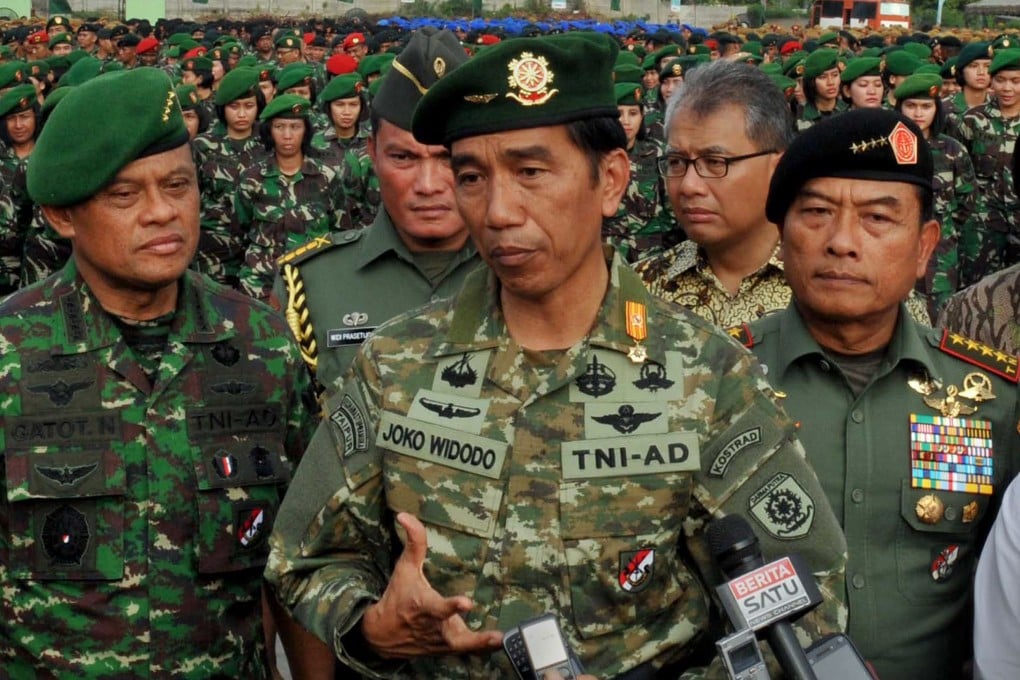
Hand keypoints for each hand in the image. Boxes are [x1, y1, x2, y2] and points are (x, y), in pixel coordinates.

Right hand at [360, 512, 503, 658]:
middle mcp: (432, 627)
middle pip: (452, 630)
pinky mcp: (446, 648)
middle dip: (470, 634)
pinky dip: (481, 648)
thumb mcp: (404, 568)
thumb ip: (413, 542)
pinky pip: (466, 650)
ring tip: (500, 639)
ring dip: (481, 643)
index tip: (466, 603)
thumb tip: (405, 514)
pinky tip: (499, 642)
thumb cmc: (396, 597)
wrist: (381, 635)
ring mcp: (440, 641)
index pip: (437, 608)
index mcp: (423, 606)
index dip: (451, 606)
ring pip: (462, 645)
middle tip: (494, 635)